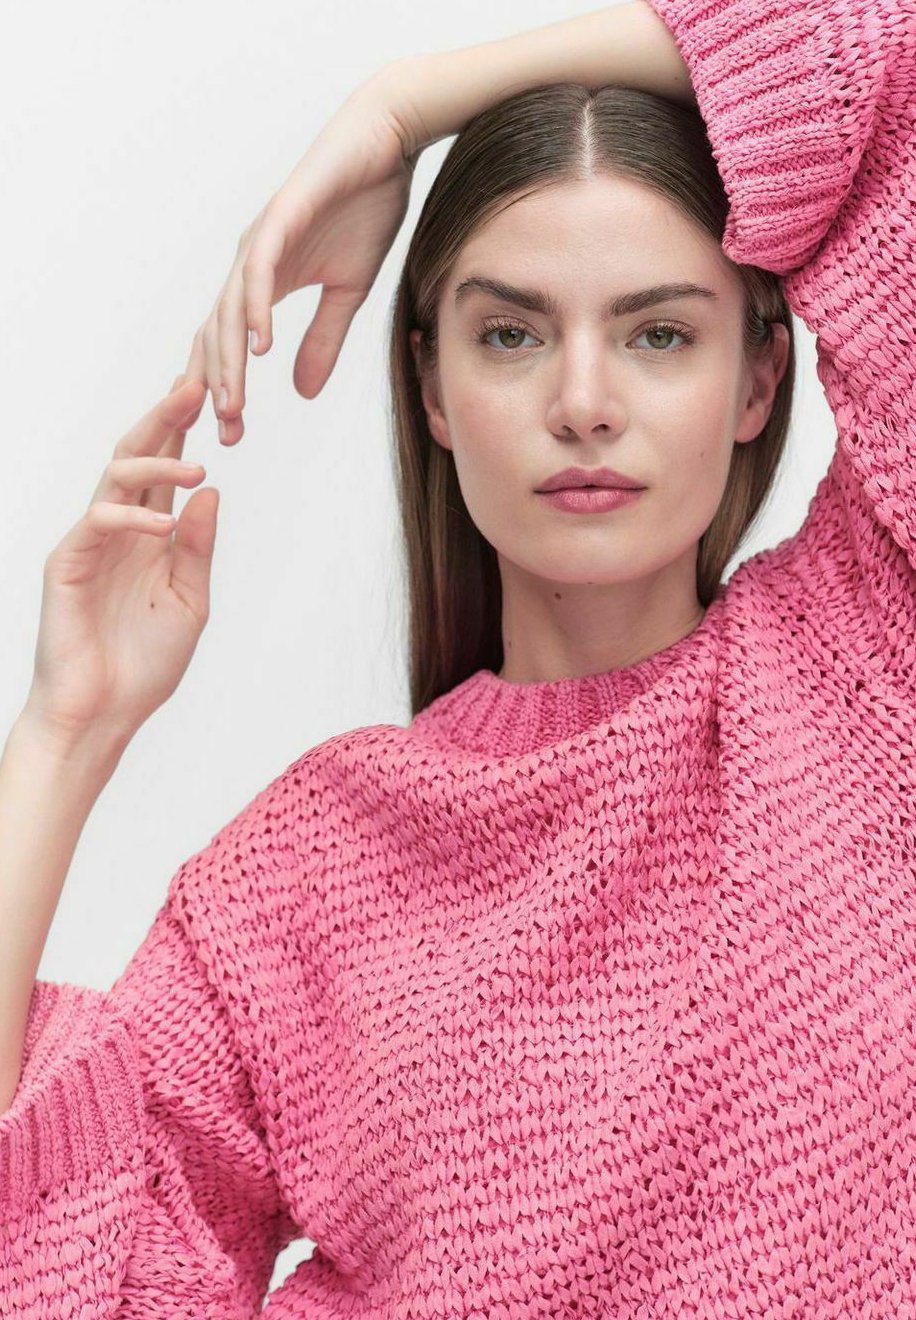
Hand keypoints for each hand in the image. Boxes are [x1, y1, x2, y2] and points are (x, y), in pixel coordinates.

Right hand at [22, 376, 216, 751]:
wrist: (104, 713)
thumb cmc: (144, 664)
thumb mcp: (189, 601)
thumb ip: (197, 547)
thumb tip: (212, 491)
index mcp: (150, 535)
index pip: (166, 469)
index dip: (184, 429)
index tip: (211, 390)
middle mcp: (120, 529)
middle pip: (138, 456)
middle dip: (165, 418)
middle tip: (193, 383)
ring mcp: (91, 542)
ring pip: (114, 478)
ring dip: (156, 464)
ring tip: (198, 468)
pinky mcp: (67, 562)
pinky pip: (98, 522)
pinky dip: (133, 516)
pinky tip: (166, 521)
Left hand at [184, 68, 417, 446]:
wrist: (385, 145)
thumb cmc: (366, 208)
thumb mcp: (349, 291)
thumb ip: (323, 340)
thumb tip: (301, 393)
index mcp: (263, 284)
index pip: (231, 347)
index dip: (227, 390)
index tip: (231, 436)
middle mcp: (250, 265)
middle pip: (218, 337)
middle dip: (218, 389)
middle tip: (225, 434)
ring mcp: (260, 241)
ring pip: (230, 311)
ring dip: (230, 361)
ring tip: (232, 404)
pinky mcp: (279, 218)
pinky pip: (259, 272)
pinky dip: (255, 310)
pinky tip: (259, 346)